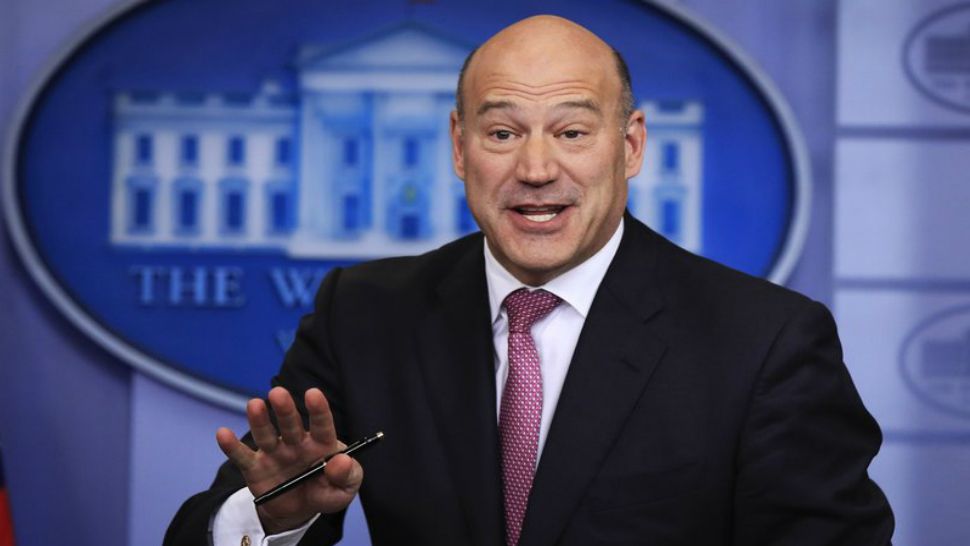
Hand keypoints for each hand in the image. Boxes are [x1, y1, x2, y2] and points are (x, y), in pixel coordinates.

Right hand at [216, 387, 361, 533]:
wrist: (299, 511)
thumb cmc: (326, 491)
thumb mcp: (344, 489)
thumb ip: (347, 475)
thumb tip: (340, 461)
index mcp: (321, 443)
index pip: (321, 424)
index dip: (318, 409)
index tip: (313, 394)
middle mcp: (296, 442)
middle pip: (290, 424)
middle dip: (285, 409)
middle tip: (278, 393)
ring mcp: (274, 453)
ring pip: (266, 434)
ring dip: (259, 420)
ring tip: (255, 404)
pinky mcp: (255, 468)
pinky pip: (242, 457)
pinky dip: (232, 446)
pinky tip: (223, 434)